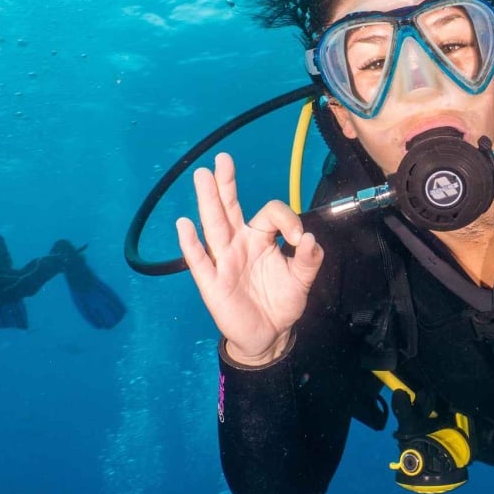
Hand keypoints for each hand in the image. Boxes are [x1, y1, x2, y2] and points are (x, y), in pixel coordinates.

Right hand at [175, 152, 323, 365]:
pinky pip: (199, 262)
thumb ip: (308, 259)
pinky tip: (184, 225)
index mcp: (260, 238)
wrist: (269, 334)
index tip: (298, 240)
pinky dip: (191, 244)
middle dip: (226, 184)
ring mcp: (223, 261)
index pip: (269, 213)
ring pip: (214, 227)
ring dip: (208, 202)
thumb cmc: (280, 302)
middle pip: (230, 209)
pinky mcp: (212, 283)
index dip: (286, 220)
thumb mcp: (301, 280)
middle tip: (222, 159)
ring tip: (202, 177)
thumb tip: (309, 238)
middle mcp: (239, 243)